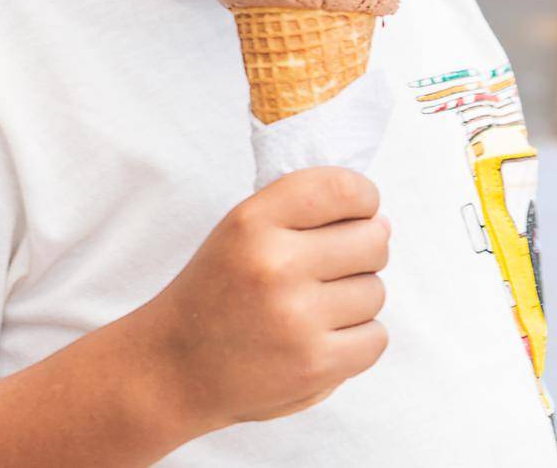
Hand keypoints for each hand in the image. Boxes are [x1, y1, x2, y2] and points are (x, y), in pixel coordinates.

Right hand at [143, 167, 390, 429]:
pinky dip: (359, 340)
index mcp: (253, 222)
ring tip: (316, 308)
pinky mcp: (314, 365)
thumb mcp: (240, 230)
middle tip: (336, 266)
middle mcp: (275, 265)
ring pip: (376, 291)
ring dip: (357, 300)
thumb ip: (303, 212)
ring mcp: (296, 318)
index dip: (365, 198)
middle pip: (373, 241)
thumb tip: (382, 223)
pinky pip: (376, 337)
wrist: (175, 368)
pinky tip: (324, 337)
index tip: (359, 211)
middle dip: (365, 251)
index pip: (343, 188)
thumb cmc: (219, 291)